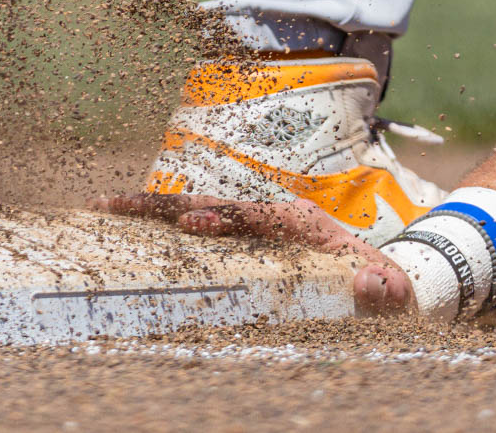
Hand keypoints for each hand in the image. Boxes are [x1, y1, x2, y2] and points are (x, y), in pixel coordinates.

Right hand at [94, 192, 414, 313]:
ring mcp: (255, 225)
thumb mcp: (393, 292)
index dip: (225, 219)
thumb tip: (372, 281)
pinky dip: (163, 229)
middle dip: (164, 205)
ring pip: (198, 210)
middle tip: (112, 205)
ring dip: (152, 211)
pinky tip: (124, 233)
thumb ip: (388, 290)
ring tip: (102, 208)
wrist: (382, 279)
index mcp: (304, 224)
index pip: (257, 217)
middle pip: (214, 203)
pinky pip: (199, 230)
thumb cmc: (382, 287)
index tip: (191, 225)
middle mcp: (274, 216)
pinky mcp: (243, 238)